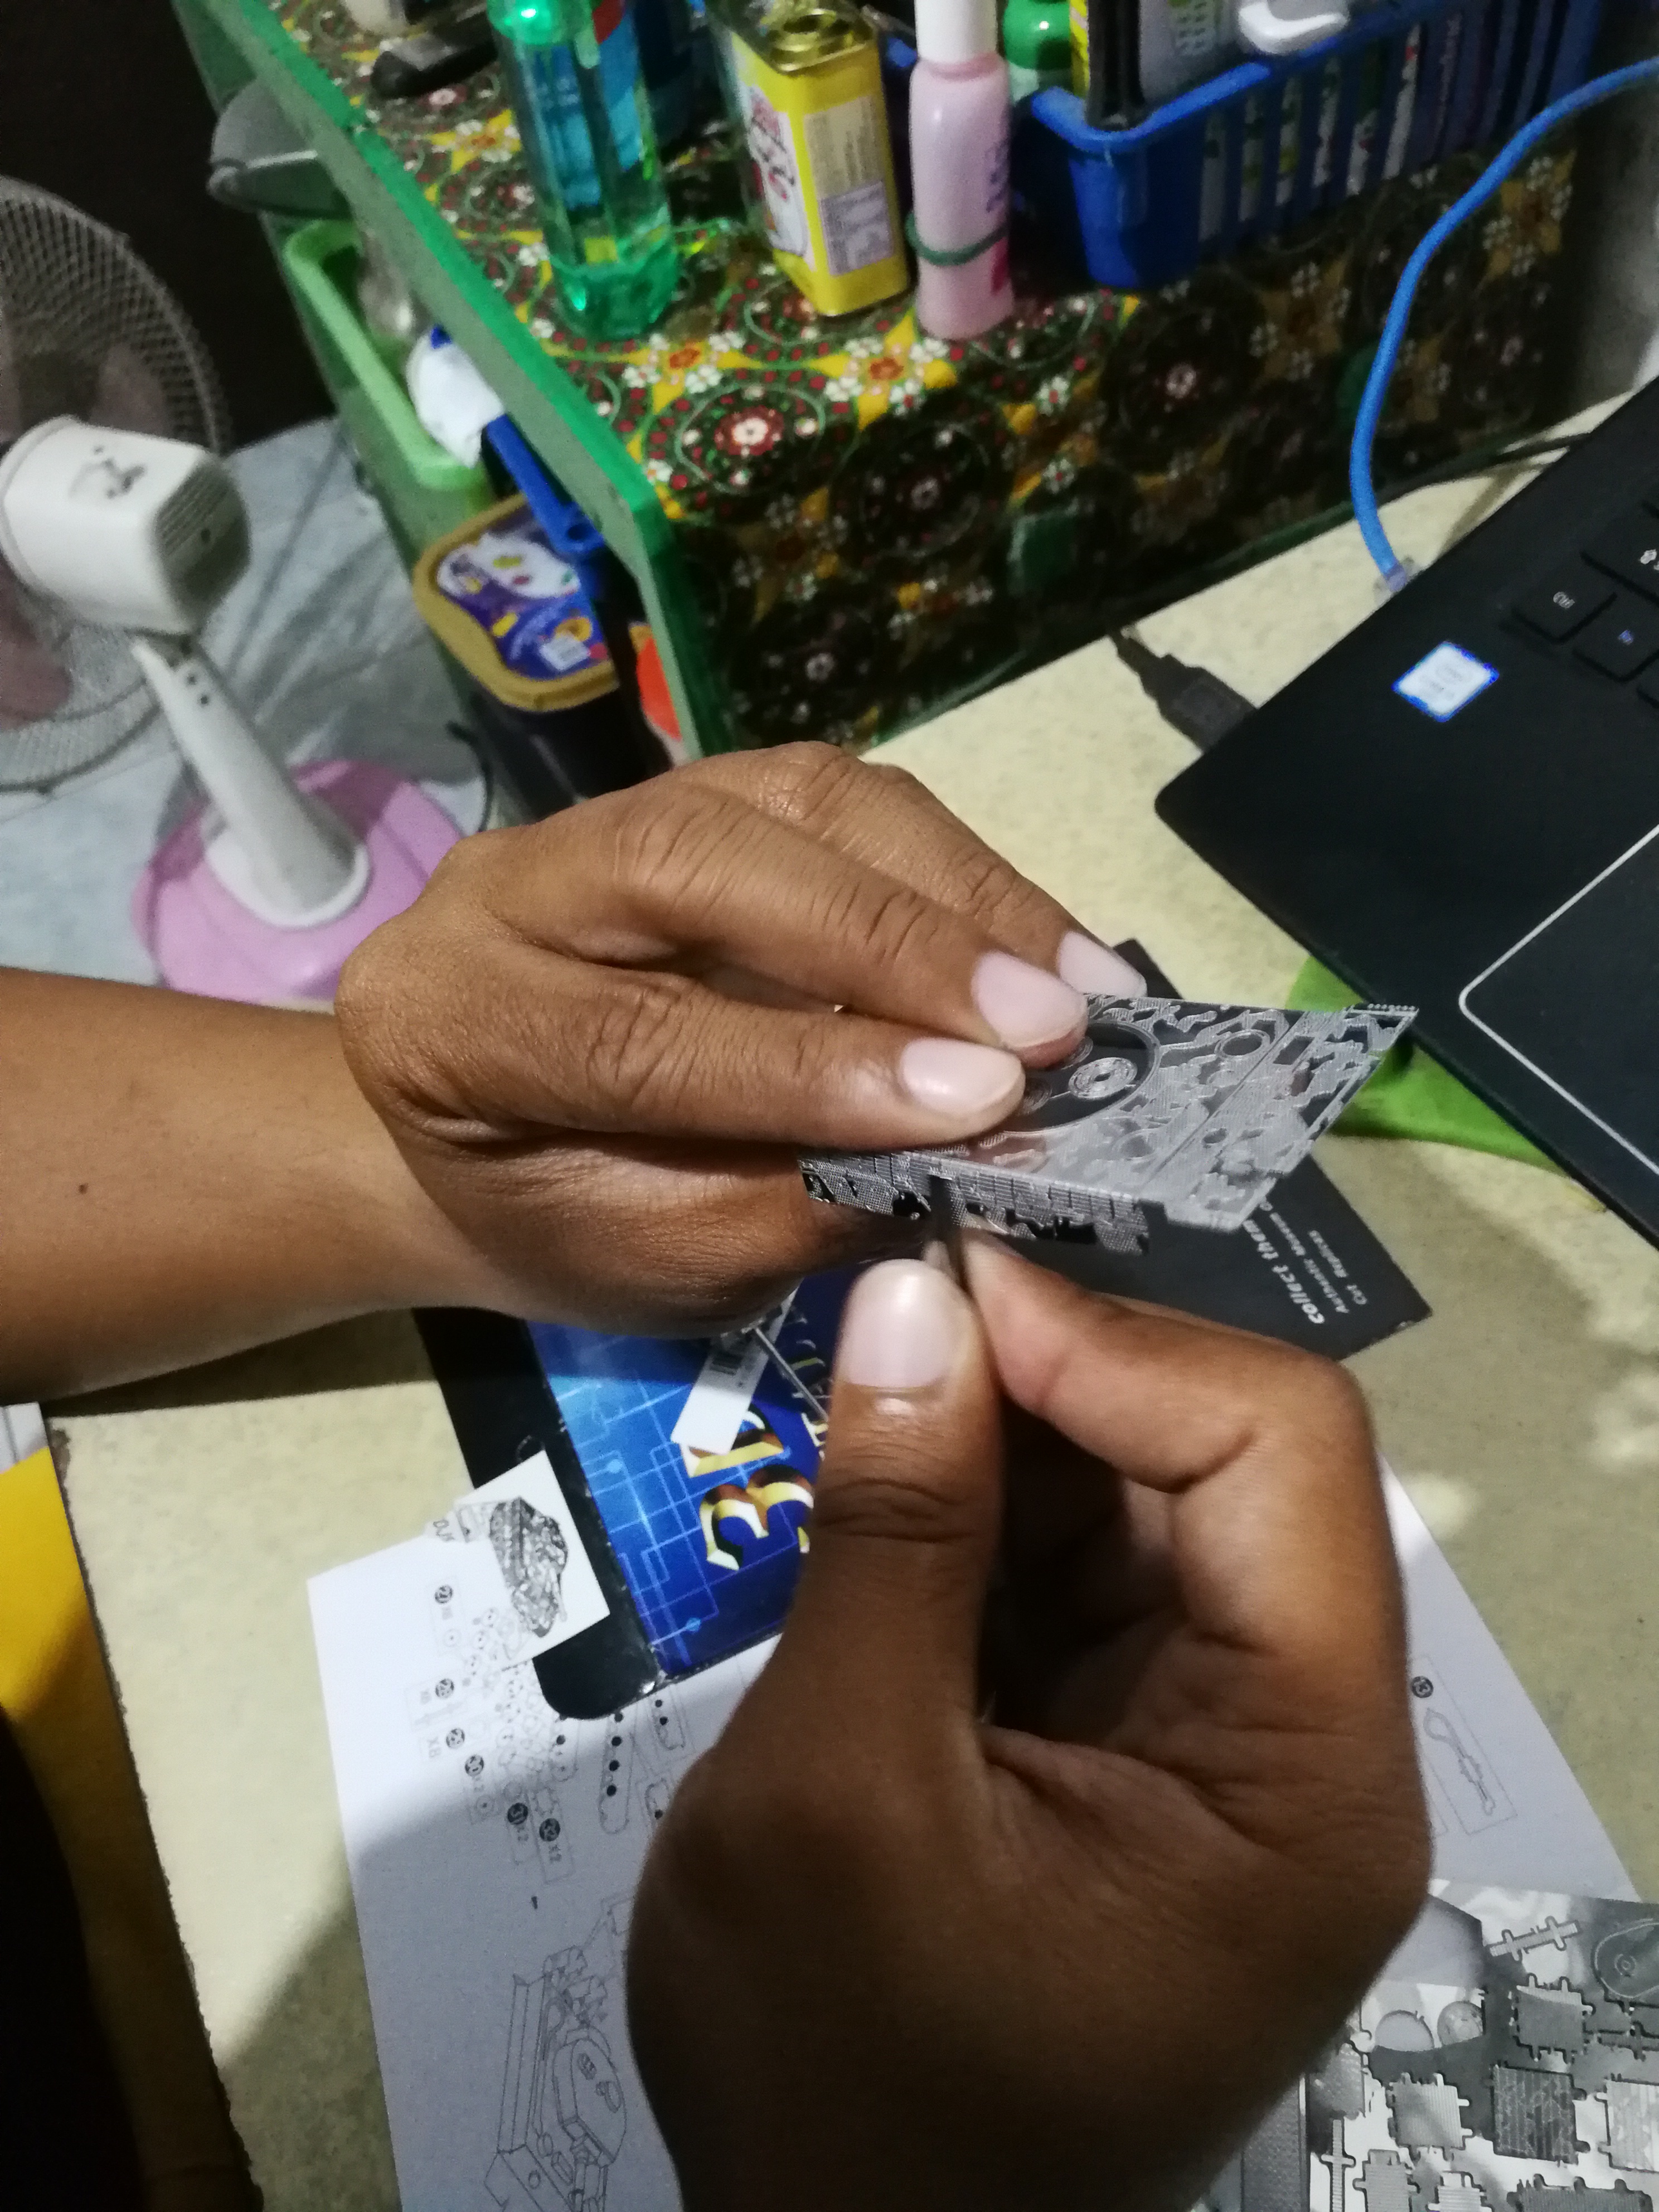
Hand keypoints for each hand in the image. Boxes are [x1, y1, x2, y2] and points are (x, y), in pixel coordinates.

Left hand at [336, 745, 1141, 1334]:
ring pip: (790, 800)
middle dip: (896, 942)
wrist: (474, 1148)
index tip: (980, 1098)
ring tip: (1078, 989)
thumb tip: (973, 1141)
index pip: (638, 1034)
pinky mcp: (703, 790)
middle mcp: (507, 884)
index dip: (817, 1063)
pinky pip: (840, 797)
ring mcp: (607, 817)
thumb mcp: (660, 1264)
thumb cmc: (561, 1227)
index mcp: (454, 1024)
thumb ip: (788, 1203)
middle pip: (706, 861)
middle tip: (1050, 1028)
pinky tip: (1042, 944)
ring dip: (956, 889)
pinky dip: (957, 869)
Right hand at [628, 1243, 1429, 2211]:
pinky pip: (1079, 1575)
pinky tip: (882, 1479)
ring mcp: (1214, 1745)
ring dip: (1003, 1431)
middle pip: (1223, 1465)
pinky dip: (980, 1512)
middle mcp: (1299, 1743)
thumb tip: (911, 1294)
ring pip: (1139, 1501)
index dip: (1117, 1341)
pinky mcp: (1129, 1748)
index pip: (1281, 1453)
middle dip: (1052, 1375)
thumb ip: (893, 1531)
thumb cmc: (837, 2070)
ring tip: (860, 1387)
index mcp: (1304, 1776)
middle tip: (881, 1309)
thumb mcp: (835, 1790)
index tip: (938, 1287)